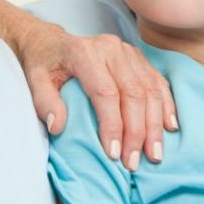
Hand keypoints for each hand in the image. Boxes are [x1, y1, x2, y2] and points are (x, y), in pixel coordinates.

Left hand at [15, 22, 177, 170]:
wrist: (50, 42)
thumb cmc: (43, 64)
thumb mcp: (34, 81)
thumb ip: (44, 102)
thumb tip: (58, 126)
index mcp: (84, 52)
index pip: (105, 93)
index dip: (112, 125)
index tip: (113, 154)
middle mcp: (110, 48)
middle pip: (133, 93)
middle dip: (136, 131)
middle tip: (134, 162)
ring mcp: (127, 51)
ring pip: (150, 89)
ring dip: (154, 124)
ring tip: (154, 154)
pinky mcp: (138, 57)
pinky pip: (157, 82)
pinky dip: (166, 106)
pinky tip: (169, 127)